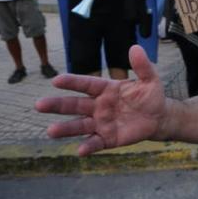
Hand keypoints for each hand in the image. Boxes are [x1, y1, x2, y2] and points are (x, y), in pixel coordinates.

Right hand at [36, 46, 166, 155]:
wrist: (158, 117)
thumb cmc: (150, 96)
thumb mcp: (149, 79)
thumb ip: (142, 66)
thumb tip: (135, 48)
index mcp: (105, 89)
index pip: (85, 84)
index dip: (72, 82)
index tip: (56, 80)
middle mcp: (98, 106)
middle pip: (74, 105)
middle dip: (57, 106)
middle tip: (39, 105)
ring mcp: (101, 123)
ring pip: (79, 125)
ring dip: (66, 128)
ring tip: (51, 131)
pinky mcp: (108, 138)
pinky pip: (95, 143)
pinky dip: (88, 147)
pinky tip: (80, 150)